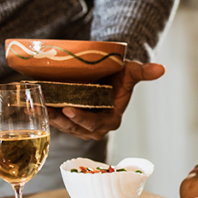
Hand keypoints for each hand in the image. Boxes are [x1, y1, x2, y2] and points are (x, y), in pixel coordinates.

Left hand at [45, 60, 164, 139]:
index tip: (69, 109)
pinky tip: (36, 104)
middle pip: (76, 128)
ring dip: (51, 118)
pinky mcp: (70, 121)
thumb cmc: (120, 74)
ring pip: (64, 127)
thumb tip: (161, 68)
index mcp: (111, 120)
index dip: (82, 119)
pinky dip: (47, 114)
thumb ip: (143, 71)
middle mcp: (96, 127)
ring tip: (38, 105)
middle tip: (49, 107)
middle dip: (61, 120)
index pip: (95, 124)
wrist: (109, 75)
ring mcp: (82, 126)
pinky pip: (58, 121)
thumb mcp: (131, 72)